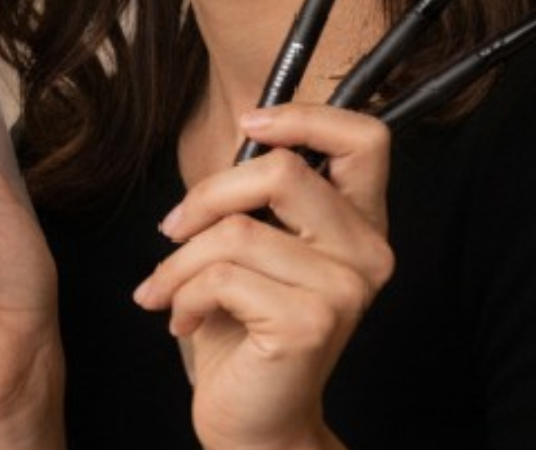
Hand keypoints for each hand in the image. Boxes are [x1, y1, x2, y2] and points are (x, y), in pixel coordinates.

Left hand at [140, 104, 391, 449]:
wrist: (253, 418)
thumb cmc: (242, 329)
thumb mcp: (252, 249)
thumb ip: (259, 196)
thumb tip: (244, 127)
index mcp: (359, 225)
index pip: (366, 139)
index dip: (305, 116)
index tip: (249, 125)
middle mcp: (367, 253)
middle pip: (282, 172)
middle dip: (205, 196)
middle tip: (173, 231)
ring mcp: (344, 289)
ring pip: (235, 230)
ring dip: (178, 262)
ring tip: (167, 292)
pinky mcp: (309, 322)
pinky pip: (220, 276)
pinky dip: (181, 294)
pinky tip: (182, 321)